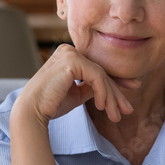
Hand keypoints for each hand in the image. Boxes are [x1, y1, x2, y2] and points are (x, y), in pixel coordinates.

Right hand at [12, 44, 140, 124]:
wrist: (32, 111)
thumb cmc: (51, 104)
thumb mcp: (77, 93)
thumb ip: (91, 87)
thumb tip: (109, 88)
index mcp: (68, 55)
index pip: (97, 68)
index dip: (116, 81)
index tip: (132, 89)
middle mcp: (69, 50)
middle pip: (100, 72)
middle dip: (117, 92)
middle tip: (128, 109)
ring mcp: (70, 53)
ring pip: (101, 75)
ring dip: (112, 97)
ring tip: (117, 115)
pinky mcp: (72, 60)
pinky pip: (96, 77)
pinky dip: (103, 93)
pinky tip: (103, 107)